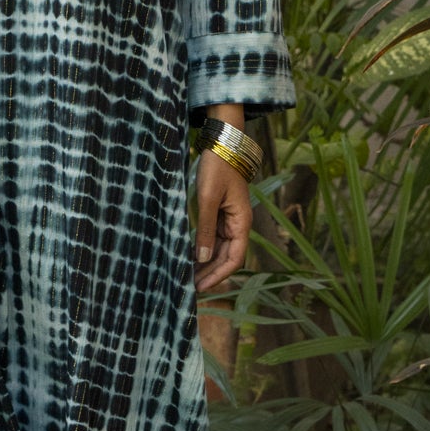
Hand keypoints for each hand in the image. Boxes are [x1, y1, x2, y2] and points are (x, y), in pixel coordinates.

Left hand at [194, 147, 250, 296]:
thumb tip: (203, 257)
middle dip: (210, 273)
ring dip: (206, 263)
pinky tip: (189, 256)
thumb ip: (206, 228)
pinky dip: (203, 248)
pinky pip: (213, 237)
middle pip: (227, 257)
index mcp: (241, 223)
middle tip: (190, 286)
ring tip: (187, 275)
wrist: (222, 144)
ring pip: (219, 249)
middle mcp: (238, 225)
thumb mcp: (208, 198)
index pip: (235, 259)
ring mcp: (229, 220)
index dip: (219, 275)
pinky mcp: (219, 213)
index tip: (202, 286)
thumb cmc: (218, 168)